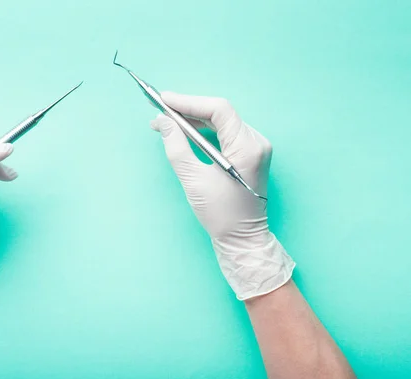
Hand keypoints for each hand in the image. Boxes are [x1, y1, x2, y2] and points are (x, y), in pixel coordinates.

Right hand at [150, 92, 294, 299]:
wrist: (243, 239)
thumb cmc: (221, 215)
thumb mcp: (193, 180)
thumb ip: (176, 147)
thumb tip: (163, 122)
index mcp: (248, 147)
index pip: (219, 109)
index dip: (189, 102)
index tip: (165, 100)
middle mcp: (256, 142)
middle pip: (220, 113)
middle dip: (189, 110)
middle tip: (160, 111)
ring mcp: (255, 148)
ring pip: (222, 122)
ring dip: (194, 120)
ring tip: (167, 122)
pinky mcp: (249, 155)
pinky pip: (225, 134)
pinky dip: (204, 131)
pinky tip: (185, 132)